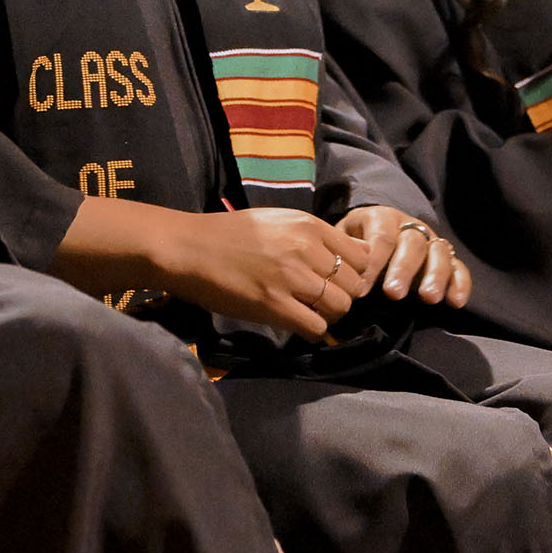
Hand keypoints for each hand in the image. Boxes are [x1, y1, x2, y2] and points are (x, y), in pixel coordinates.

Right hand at [151, 207, 369, 339]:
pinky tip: (296, 323)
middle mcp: (306, 248)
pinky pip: (316, 327)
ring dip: (328, 315)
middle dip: (342, 297)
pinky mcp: (274, 305)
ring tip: (308, 313)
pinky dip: (312, 331)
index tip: (337, 281)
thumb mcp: (278, 221)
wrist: (190, 248)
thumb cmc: (230, 235)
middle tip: (321, 302)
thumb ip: (311, 236)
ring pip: (339, 307)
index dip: (354, 273)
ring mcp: (291, 278)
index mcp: (309, 225)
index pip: (361, 255)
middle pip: (353, 285)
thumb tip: (346, 256)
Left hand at [338, 205, 472, 309]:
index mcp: (382, 218)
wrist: (374, 238)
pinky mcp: (447, 259)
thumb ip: (345, 253)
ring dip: (435, 275)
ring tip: (428, 298)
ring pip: (439, 252)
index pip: (381, 237)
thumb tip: (346, 272)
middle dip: (403, 269)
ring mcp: (431, 242)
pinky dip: (460, 283)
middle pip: (412, 243)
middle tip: (393, 294)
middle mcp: (410, 226)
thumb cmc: (355, 246)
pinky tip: (456, 302)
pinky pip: (459, 267)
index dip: (373, 263)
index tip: (362, 290)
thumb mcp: (343, 242)